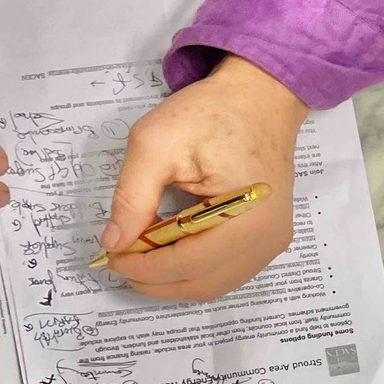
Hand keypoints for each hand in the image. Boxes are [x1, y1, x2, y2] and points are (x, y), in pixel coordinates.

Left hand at [99, 55, 306, 301]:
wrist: (260, 99)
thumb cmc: (211, 114)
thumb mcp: (156, 144)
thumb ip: (132, 196)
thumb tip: (113, 242)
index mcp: (246, 217)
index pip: (189, 263)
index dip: (145, 268)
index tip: (110, 257)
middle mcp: (267, 240)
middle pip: (204, 284)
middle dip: (157, 280)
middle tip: (121, 261)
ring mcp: (272, 243)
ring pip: (216, 284)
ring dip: (174, 279)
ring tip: (143, 255)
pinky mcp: (270, 240)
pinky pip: (228, 270)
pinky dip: (194, 269)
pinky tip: (170, 249)